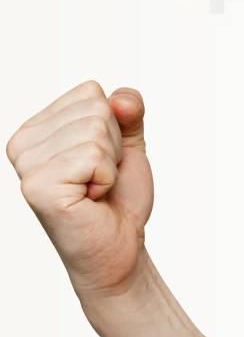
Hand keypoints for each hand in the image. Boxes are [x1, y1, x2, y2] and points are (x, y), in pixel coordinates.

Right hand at [7, 80, 153, 296]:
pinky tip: (91, 199)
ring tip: (94, 189)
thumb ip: (128, 110)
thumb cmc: (118, 197)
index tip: (100, 160)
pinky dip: (106, 179)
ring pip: (96, 130)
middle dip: (114, 145)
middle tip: (99, 178)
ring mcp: (25, 165)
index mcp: (37, 128)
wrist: (119, 245)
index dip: (114, 126)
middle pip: (95, 108)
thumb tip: (121, 99)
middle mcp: (22, 143)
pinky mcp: (38, 186)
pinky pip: (92, 156)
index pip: (91, 92)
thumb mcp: (128, 143)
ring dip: (110, 164)